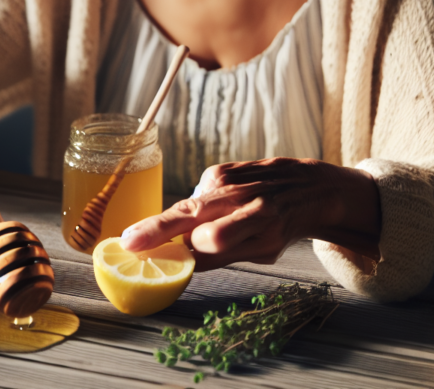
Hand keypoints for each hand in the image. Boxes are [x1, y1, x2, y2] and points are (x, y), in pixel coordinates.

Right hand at [120, 158, 380, 271]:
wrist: (306, 186)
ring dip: (175, 222)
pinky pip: (194, 196)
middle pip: (192, 213)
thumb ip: (222, 257)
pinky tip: (213, 211)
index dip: (193, 247)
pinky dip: (196, 209)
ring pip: (187, 205)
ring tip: (196, 233)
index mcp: (262, 223)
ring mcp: (229, 178)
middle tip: (128, 241)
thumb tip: (180, 265)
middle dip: (157, 228)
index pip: (218, 236)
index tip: (166, 258)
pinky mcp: (219, 168)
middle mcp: (243, 196)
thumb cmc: (283, 226)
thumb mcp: (264, 251)